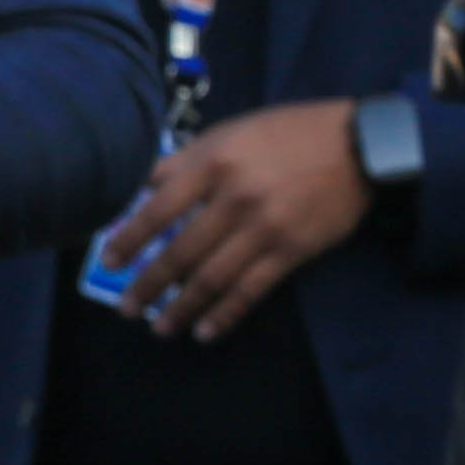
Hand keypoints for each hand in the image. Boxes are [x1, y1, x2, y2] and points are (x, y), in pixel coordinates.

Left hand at [93, 100, 372, 342]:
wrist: (356, 145)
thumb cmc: (285, 133)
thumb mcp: (228, 132)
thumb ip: (183, 161)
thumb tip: (138, 185)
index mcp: (211, 163)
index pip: (157, 209)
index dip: (129, 240)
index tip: (108, 262)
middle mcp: (233, 198)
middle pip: (180, 252)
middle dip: (148, 285)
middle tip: (125, 308)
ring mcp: (264, 228)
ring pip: (212, 278)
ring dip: (181, 309)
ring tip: (160, 328)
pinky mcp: (291, 251)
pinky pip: (251, 290)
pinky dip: (225, 315)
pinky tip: (206, 332)